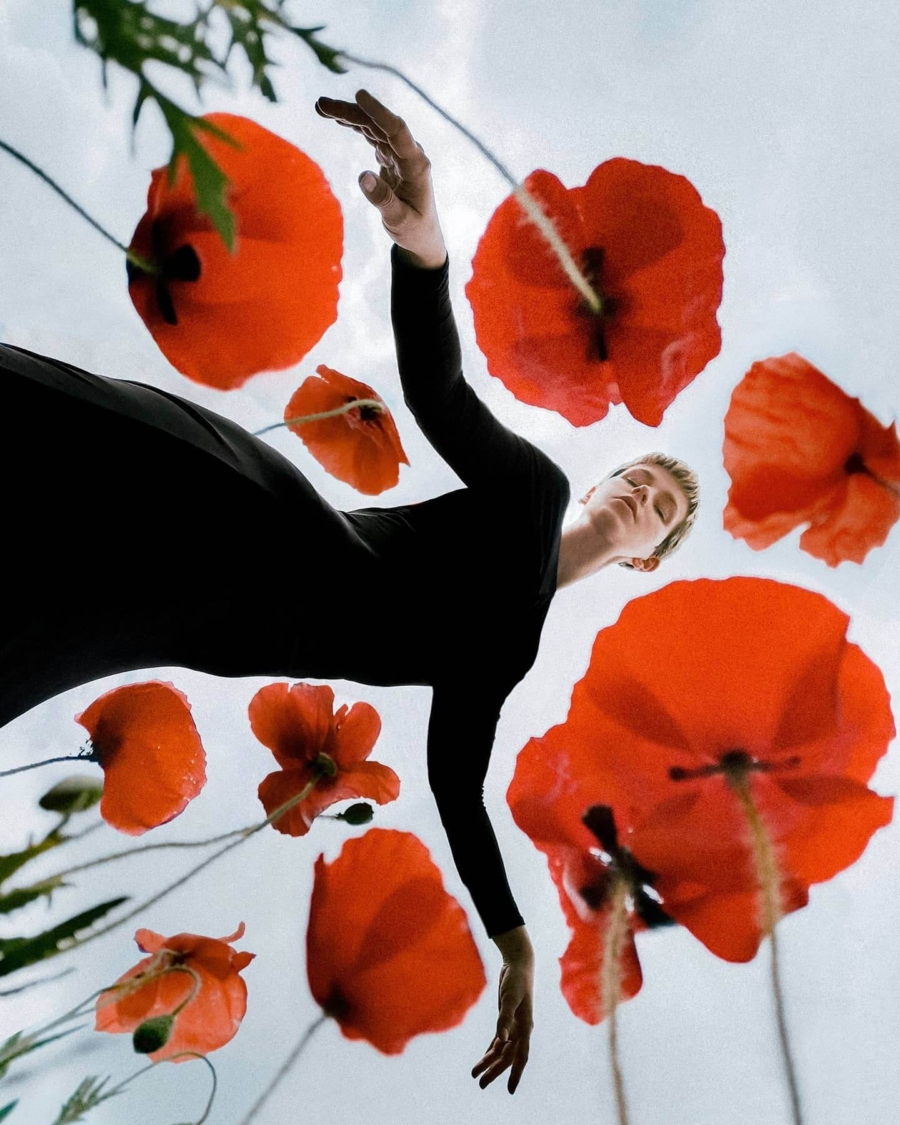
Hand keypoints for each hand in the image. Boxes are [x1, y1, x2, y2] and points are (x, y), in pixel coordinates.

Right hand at [314, 89, 446, 266]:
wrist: (421, 236)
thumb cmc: (414, 230)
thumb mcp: (399, 221)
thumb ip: (383, 200)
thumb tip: (362, 176)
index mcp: (416, 165)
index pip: (397, 131)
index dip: (379, 112)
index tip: (359, 95)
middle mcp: (408, 154)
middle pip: (379, 125)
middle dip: (352, 112)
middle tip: (322, 104)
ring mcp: (399, 154)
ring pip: (372, 128)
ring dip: (348, 116)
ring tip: (321, 107)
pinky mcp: (390, 158)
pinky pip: (371, 136)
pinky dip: (354, 127)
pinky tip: (337, 119)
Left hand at [471, 957, 533, 1093]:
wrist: (518, 965)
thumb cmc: (516, 980)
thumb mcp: (509, 997)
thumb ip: (504, 1018)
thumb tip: (500, 1040)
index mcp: (524, 1027)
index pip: (520, 1056)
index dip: (516, 1073)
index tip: (510, 1090)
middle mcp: (520, 1030)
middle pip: (507, 1057)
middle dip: (495, 1071)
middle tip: (481, 1085)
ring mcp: (513, 1026)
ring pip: (501, 1050)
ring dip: (489, 1062)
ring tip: (475, 1075)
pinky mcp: (506, 1020)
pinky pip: (498, 1041)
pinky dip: (491, 1050)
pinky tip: (484, 1059)